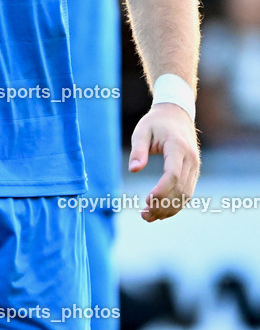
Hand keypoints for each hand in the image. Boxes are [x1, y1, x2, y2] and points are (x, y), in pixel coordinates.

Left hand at [129, 102, 199, 221]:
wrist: (176, 114)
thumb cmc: (156, 122)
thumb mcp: (141, 131)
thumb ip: (138, 150)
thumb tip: (133, 169)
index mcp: (178, 147)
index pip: (173, 175)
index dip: (161, 191)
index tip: (146, 200)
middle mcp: (190, 158)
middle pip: (180, 189)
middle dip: (162, 205)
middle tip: (143, 214)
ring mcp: (195, 166)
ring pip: (186, 195)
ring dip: (169, 209)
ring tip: (148, 216)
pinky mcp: (194, 172)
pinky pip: (187, 192)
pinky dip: (175, 204)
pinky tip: (160, 210)